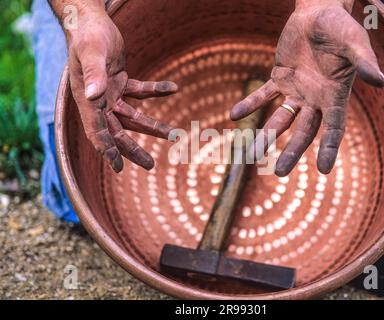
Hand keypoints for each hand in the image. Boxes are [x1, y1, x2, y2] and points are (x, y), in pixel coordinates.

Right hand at [67, 10, 177, 172]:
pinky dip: (156, 90)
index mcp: (87, 100)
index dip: (107, 150)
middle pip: (117, 132)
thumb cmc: (87, 36)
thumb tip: (94, 97)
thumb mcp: (91, 53)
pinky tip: (172, 87)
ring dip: (151, 126)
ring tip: (172, 135)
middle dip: (133, 149)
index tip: (118, 167)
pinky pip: (140, 91)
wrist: (90, 21)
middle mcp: (98, 102)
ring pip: (132, 116)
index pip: (97, 131)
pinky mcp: (120, 82)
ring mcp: (109, 93)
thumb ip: (93, 75)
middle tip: (151, 165)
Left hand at [231, 0, 383, 175]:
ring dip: (265, 136)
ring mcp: (296, 91)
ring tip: (249, 156)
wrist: (319, 13)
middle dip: (292, 152)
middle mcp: (315, 99)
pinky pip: (263, 94)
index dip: (329, 148)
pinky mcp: (280, 78)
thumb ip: (363, 61)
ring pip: (280, 119)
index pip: (334, 128)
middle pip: (303, 132)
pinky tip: (234, 114)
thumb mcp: (354, 41)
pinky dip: (250, 104)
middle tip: (279, 172)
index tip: (323, 169)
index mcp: (336, 95)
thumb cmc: (341, 26)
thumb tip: (380, 82)